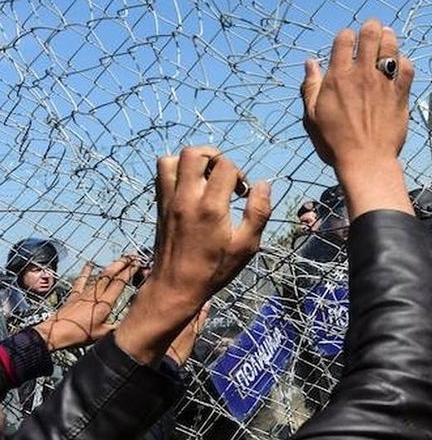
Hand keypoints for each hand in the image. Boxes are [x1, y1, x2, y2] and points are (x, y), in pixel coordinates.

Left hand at [34, 257, 136, 351]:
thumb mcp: (102, 334)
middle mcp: (95, 295)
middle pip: (110, 274)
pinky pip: (81, 280)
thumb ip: (116, 328)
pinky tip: (89, 264)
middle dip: (122, 264)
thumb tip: (128, 326)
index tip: (138, 264)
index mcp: (104, 303)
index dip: (129, 272)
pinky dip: (86, 271)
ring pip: (100, 276)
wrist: (54, 333)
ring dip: (111, 267)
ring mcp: (84, 293)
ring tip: (119, 260)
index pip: (120, 283)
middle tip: (132, 257)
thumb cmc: (78, 335)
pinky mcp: (75, 295)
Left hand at [115, 147, 270, 364]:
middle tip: (224, 175)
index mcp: (211, 207)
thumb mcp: (246, 246)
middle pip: (193, 153)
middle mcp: (186, 198)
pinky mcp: (160, 206)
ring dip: (191, 161)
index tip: (242, 192)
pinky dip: (176, 171)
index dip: (239, 173)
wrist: (175, 286)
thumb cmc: (214, 269)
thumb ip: (258, 212)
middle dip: (213, 156)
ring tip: (205, 177)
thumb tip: (263, 184)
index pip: (225, 166)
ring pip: (171, 159)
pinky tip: (191, 187)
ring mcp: (169, 200)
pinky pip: (162, 174)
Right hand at [301, 19, 415, 220]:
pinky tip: (400, 64)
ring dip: (389, 38)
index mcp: (339, 77)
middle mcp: (363, 75)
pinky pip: (408, 69)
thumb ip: (310, 86)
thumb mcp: (311, 116)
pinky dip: (405, 62)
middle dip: (372, 26)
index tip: (347, 40)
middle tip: (373, 27)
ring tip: (388, 36)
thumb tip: (310, 63)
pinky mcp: (400, 95)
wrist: (366, 161)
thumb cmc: (335, 142)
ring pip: (391, 47)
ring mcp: (384, 84)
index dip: (346, 35)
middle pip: (371, 35)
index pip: (344, 39)